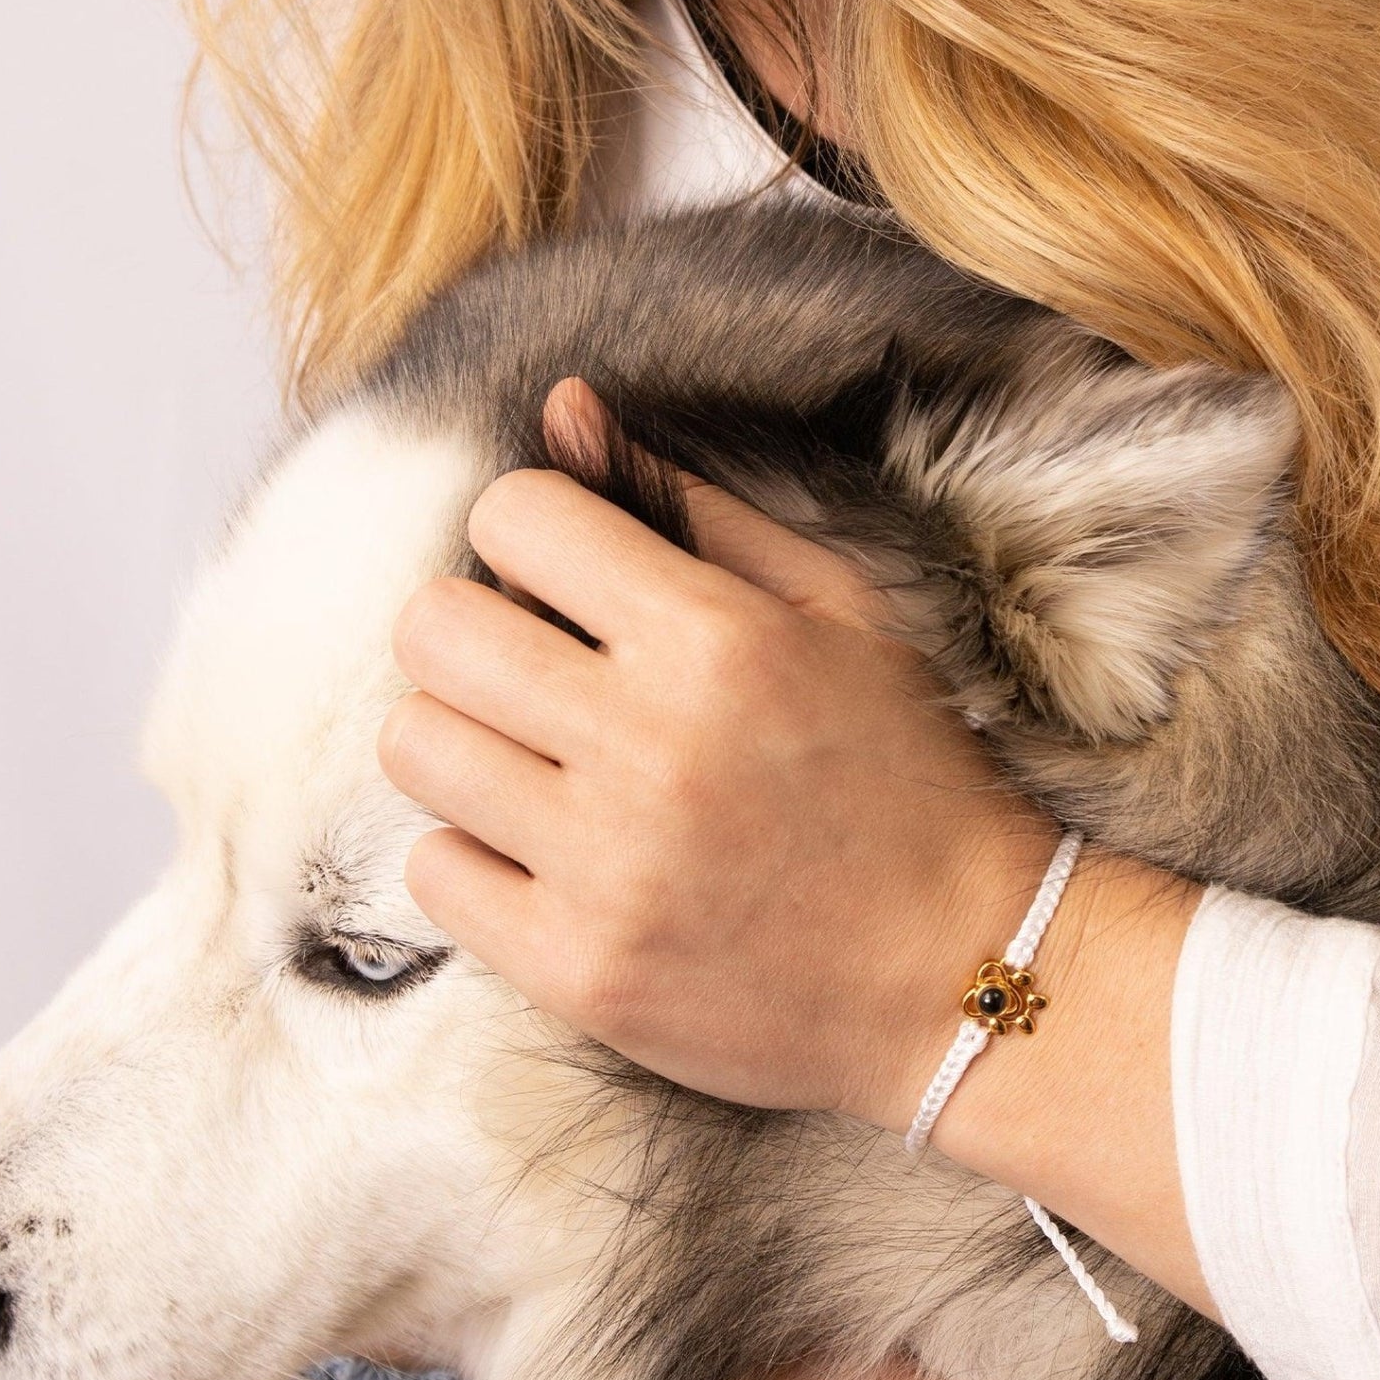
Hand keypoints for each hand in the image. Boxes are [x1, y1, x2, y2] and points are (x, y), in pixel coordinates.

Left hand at [379, 380, 1054, 1130]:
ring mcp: (609, 869)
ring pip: (415, 747)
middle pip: (431, 629)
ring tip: (545, 773)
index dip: (533, 538)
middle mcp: (651, 746)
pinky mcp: (581, 971)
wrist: (964, 971)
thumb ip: (696, 507)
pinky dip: (477, 857)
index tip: (572, 588)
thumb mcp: (838, 615)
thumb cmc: (906, 778)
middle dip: (475, 636)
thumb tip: (564, 407)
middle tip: (540, 680)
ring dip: (467, 745)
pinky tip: (553, 860)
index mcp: (717, 639)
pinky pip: (433, 872)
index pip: (512, 515)